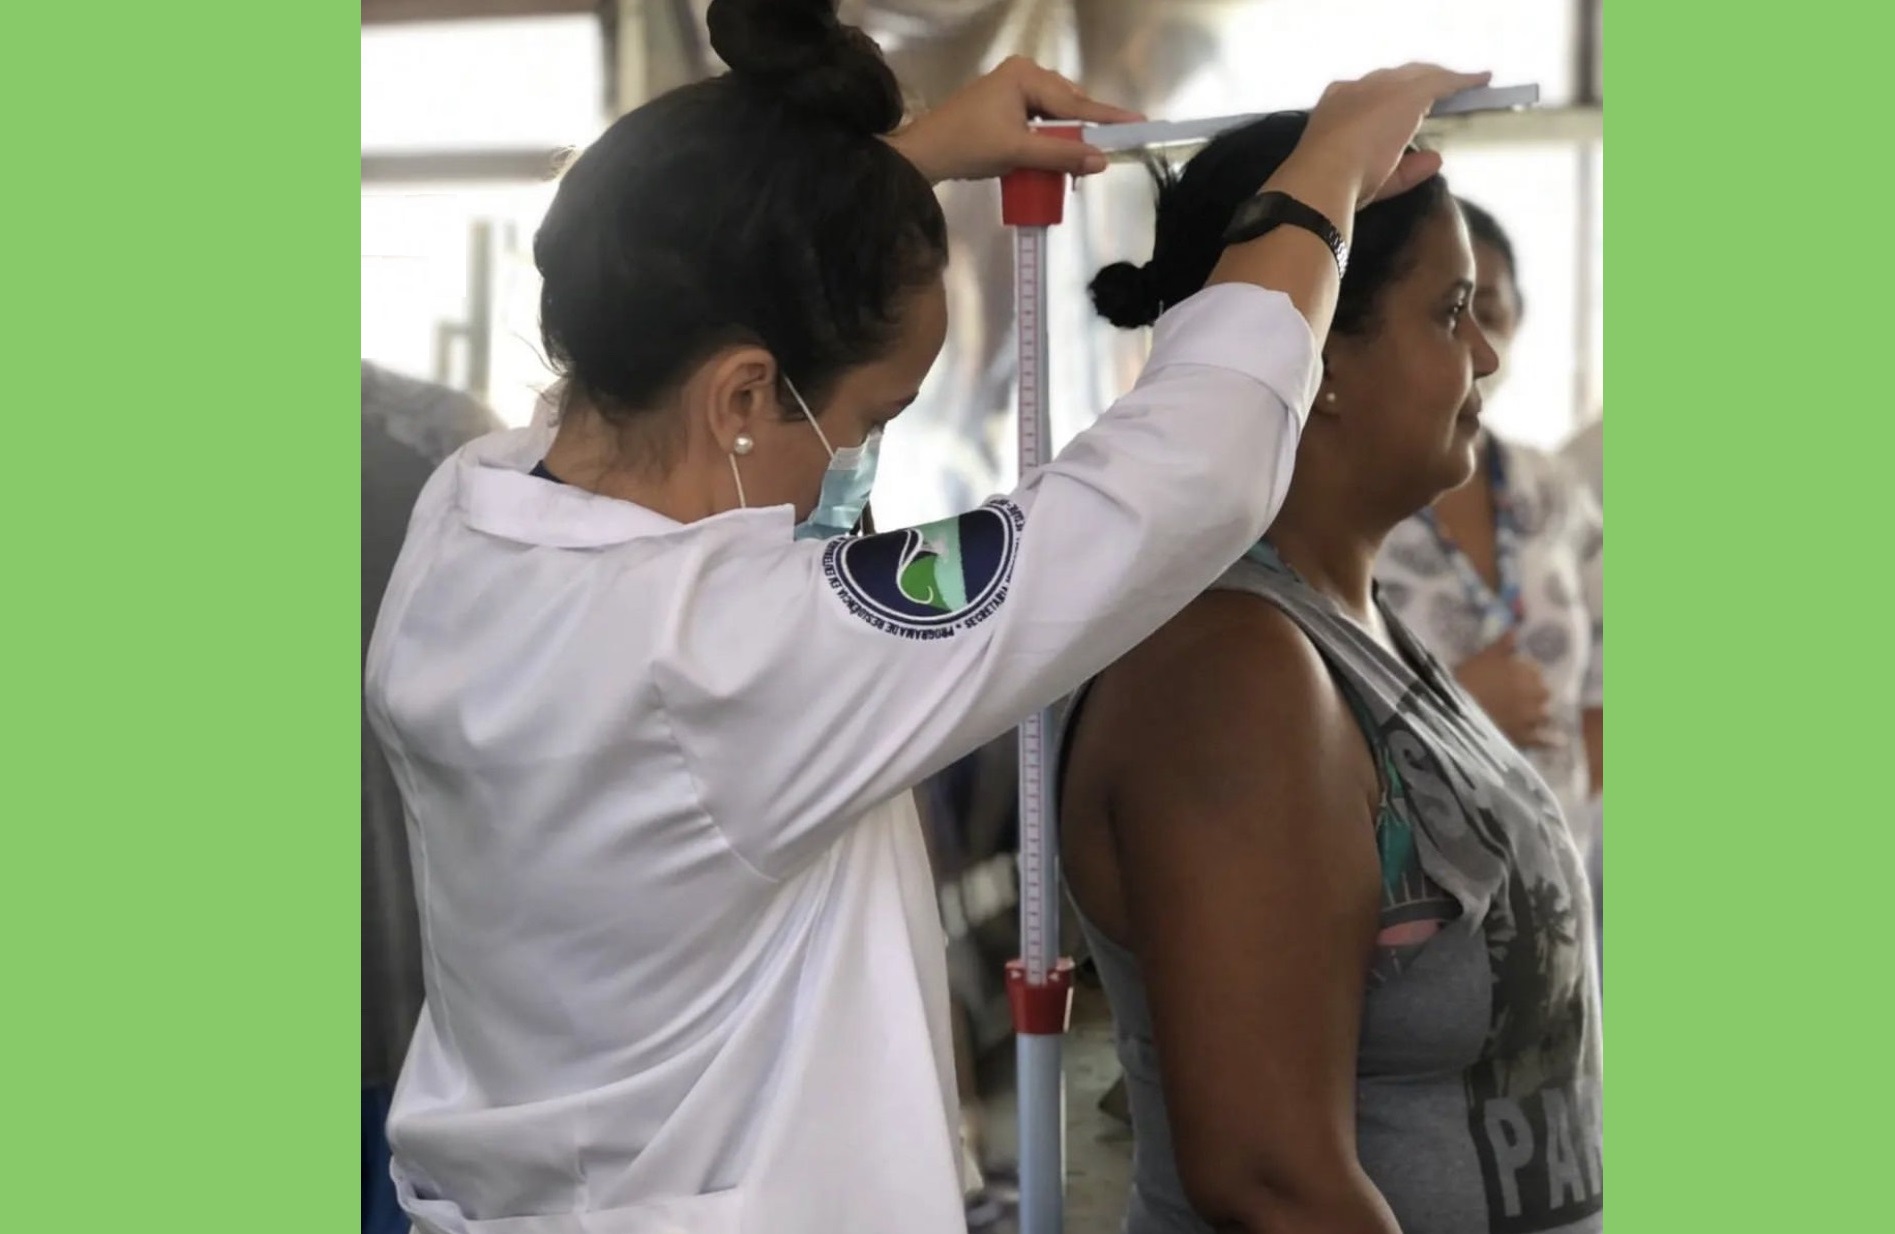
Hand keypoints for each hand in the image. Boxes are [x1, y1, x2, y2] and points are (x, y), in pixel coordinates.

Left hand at [888, 56, 1141, 183]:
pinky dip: (1050, 135)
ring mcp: (1011, 87)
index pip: (1076, 103)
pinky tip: (1056, 151)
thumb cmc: (968, 146)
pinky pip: (1040, 118)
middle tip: (1108, 150)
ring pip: (1055, 112)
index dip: (1108, 119)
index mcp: (1026, 76)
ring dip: (1067, 134)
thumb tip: (1101, 160)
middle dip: (1085, 129)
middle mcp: (1022, 73)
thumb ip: (1061, 155)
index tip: (1140, 123)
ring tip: (1081, 156)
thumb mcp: (1018, 152)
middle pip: (1068, 104)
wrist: (924, 154)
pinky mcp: (1003, 104)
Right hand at [1291, 63, 1493, 205]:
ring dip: (1442, 79)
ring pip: (1419, 75)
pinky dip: (1462, 81)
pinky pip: (1440, 81)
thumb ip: (1405, 169)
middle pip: (1396, 78)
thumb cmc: (1333, 185)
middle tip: (1442, 91)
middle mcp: (1356, 89)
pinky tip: (1480, 81)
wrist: (1322, 177)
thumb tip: (1435, 158)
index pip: (1368, 94)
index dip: (1388, 98)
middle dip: (1419, 82)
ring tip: (1466, 83)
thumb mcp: (1372, 180)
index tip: (1406, 107)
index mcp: (1335, 105)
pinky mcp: (1405, 94)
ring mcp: (1380, 88)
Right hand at [1455, 631, 1555, 749]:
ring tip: (1531, 715)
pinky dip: (1550, 740)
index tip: (1515, 674)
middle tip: (1520, 694)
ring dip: (1540, 713)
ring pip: (1545, 715)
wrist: (1456, 710)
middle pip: (1544, 693)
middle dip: (1536, 693)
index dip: (1526, 672)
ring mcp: (1531, 719)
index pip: (1536, 671)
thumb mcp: (1484, 656)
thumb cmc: (1468, 678)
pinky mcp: (1524, 738)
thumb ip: (1504, 644)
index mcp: (1528, 674)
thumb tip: (1517, 629)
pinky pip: (1542, 740)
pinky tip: (1557, 742)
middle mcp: (1535, 696)